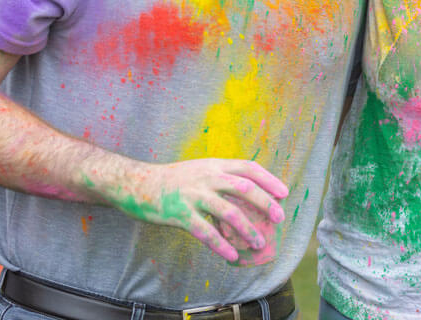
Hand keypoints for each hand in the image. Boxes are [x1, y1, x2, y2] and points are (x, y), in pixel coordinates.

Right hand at [107, 158, 287, 262]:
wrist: (135, 183)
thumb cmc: (172, 179)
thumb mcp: (199, 170)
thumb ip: (220, 178)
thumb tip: (248, 194)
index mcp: (214, 165)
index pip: (248, 168)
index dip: (269, 180)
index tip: (284, 193)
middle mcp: (207, 177)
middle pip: (245, 188)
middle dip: (266, 204)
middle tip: (279, 218)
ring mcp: (193, 195)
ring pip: (229, 213)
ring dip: (247, 230)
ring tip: (258, 244)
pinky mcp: (180, 214)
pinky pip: (205, 232)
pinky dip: (221, 245)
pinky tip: (231, 255)